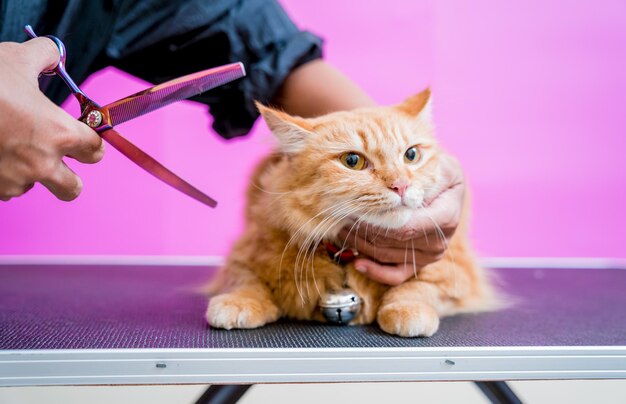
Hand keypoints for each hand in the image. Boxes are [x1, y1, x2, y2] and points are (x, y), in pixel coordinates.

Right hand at [0, 38, 103, 200]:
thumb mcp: (16, 58)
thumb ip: (45, 56)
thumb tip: (53, 53)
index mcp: (60, 133)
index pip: (95, 150)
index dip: (90, 142)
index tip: (82, 138)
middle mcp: (43, 163)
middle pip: (74, 188)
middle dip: (69, 176)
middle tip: (57, 160)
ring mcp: (15, 179)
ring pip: (34, 186)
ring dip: (28, 172)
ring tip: (11, 146)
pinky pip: (5, 189)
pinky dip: (2, 175)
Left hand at [339, 153, 464, 284]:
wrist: (447, 189)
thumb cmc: (439, 172)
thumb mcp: (436, 164)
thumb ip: (417, 175)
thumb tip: (394, 185)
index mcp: (445, 216)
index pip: (404, 226)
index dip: (376, 219)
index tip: (354, 207)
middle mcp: (438, 241)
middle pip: (391, 242)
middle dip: (362, 229)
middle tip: (340, 216)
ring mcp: (428, 256)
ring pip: (386, 256)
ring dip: (360, 244)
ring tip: (340, 229)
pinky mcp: (418, 264)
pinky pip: (394, 275)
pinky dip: (374, 271)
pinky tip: (356, 262)